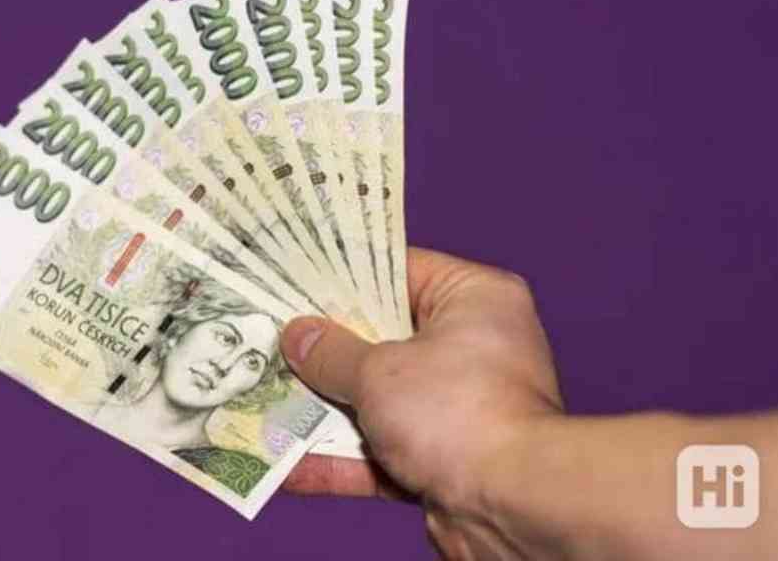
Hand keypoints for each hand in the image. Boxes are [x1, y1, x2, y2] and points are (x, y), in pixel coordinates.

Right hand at [280, 247, 563, 559]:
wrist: (510, 506)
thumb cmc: (458, 413)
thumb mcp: (379, 371)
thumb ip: (332, 353)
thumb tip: (297, 336)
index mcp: (475, 300)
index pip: (400, 271)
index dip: (345, 276)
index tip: (297, 280)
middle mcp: (475, 347)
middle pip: (385, 338)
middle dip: (327, 349)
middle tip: (272, 339)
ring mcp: (461, 405)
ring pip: (380, 398)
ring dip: (327, 408)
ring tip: (267, 401)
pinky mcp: (448, 457)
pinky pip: (386, 449)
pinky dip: (343, 458)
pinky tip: (289, 466)